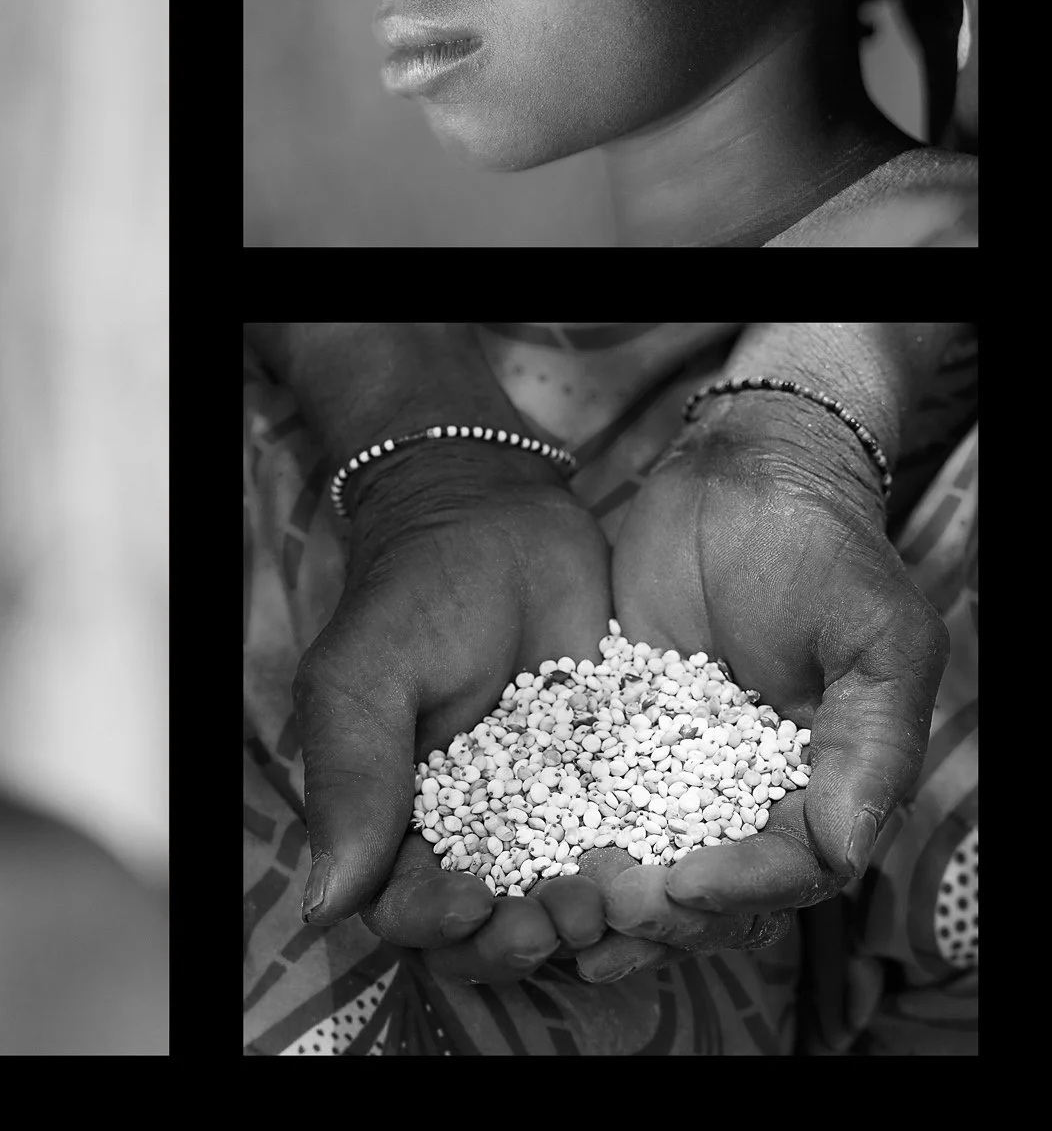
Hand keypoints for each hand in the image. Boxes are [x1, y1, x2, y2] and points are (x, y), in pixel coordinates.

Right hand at [294, 445, 614, 985]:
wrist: (503, 516)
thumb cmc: (414, 590)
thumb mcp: (364, 677)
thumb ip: (351, 781)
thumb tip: (326, 908)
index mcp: (396, 820)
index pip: (410, 911)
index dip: (442, 926)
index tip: (477, 900)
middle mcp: (473, 834)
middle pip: (494, 929)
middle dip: (527, 938)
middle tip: (566, 911)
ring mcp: (551, 816)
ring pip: (569, 906)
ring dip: (595, 921)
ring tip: (621, 895)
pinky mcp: (619, 787)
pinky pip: (638, 851)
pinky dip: (654, 874)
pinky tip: (676, 864)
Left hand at [567, 393, 950, 982]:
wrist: (740, 474)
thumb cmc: (827, 550)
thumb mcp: (875, 638)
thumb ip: (869, 744)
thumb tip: (845, 851)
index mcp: (827, 787)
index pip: (788, 867)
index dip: (740, 888)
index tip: (682, 887)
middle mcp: (751, 793)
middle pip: (711, 884)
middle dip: (659, 909)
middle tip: (602, 910)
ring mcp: (678, 768)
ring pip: (643, 857)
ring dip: (603, 893)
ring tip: (553, 912)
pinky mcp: (615, 735)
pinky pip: (585, 796)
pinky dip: (555, 836)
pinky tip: (511, 859)